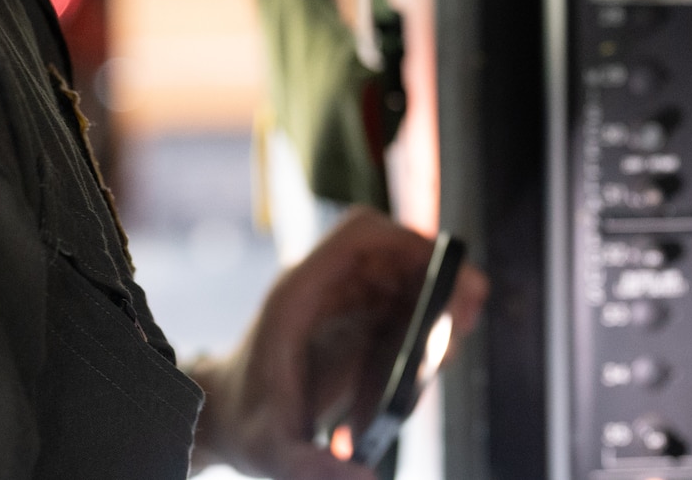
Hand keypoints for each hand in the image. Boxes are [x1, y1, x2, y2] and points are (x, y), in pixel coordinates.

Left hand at [188, 209, 486, 477]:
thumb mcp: (271, 449)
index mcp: (300, 294)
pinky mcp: (356, 318)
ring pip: (404, 274)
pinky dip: (426, 319)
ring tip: (452, 339)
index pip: (359, 235)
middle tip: (468, 310)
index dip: (407, 240)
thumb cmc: (245, 424)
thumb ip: (312, 466)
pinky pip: (401, 302)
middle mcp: (325, 287)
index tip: (441, 269)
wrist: (224, 417)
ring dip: (437, 296)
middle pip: (394, 250)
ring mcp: (344, 300)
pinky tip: (435, 354)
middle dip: (438, 273)